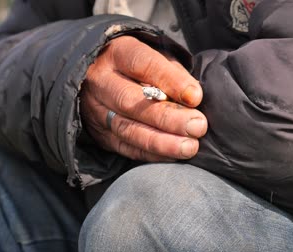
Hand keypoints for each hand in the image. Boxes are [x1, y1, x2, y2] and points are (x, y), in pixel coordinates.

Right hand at [80, 36, 206, 160]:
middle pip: (130, 101)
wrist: (97, 78)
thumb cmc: (138, 66)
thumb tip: (192, 98)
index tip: (195, 97)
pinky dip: (149, 153)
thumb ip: (172, 72)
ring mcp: (95, 110)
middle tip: (196, 126)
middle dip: (167, 117)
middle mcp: (100, 81)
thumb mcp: (154, 55)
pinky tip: (171, 155)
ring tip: (188, 147)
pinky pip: (123, 147)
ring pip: (126, 128)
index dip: (170, 81)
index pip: (142, 64)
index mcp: (117, 54)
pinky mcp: (98, 133)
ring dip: (160, 141)